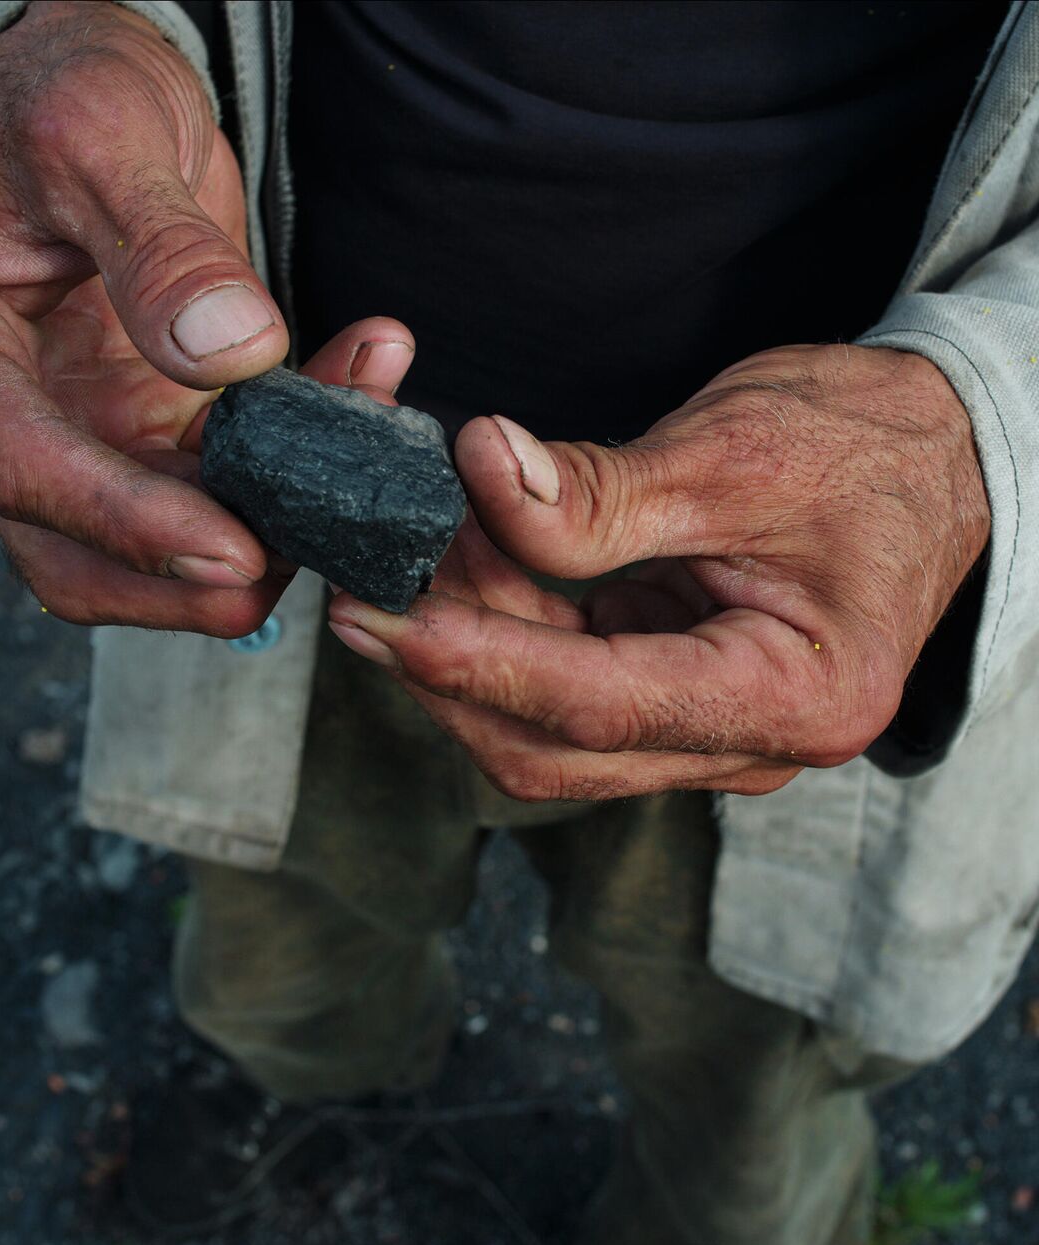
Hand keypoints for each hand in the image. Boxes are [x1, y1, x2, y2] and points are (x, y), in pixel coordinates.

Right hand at [0, 2, 396, 634]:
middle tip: (289, 566)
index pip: (20, 465)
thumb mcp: (103, 134)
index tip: (234, 554)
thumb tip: (233, 354)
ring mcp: (59, 426)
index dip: (128, 525)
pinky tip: (351, 417)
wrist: (94, 86)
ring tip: (342, 490)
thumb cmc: (67, 89)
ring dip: (245, 536)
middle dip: (180, 580)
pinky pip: (206, 485)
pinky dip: (279, 475)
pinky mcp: (130, 429)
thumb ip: (163, 248)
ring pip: (143, 544)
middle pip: (68, 549)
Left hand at [328, 344, 990, 799]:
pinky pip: (567, 685)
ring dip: (468, 649)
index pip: (599, 707)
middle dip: (450, 673)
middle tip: (361, 591)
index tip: (382, 613)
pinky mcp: (674, 693)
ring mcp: (707, 728)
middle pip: (557, 746)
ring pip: (548, 726)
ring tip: (406, 558)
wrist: (934, 456)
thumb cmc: (868, 447)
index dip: (479, 663)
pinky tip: (462, 564)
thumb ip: (604, 489)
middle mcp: (748, 743)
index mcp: (793, 697)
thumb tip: (481, 468)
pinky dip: (505, 631)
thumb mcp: (738, 453)